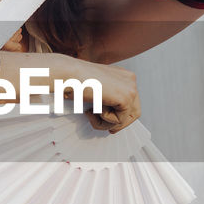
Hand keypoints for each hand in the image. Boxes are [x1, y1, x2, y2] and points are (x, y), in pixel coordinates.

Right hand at [0, 51, 140, 134]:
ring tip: (92, 114)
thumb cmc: (76, 80)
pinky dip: (103, 120)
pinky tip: (93, 108)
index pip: (132, 102)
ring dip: (107, 123)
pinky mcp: (126, 97)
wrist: (68, 73)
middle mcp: (130, 80)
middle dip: (119, 124)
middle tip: (109, 130)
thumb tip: (114, 118)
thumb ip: (108, 99)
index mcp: (124, 76)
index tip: (111, 126)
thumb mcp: (96, 89)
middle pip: (135, 112)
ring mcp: (130, 88)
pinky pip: (119, 120)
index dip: (122, 117)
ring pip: (126, 118)